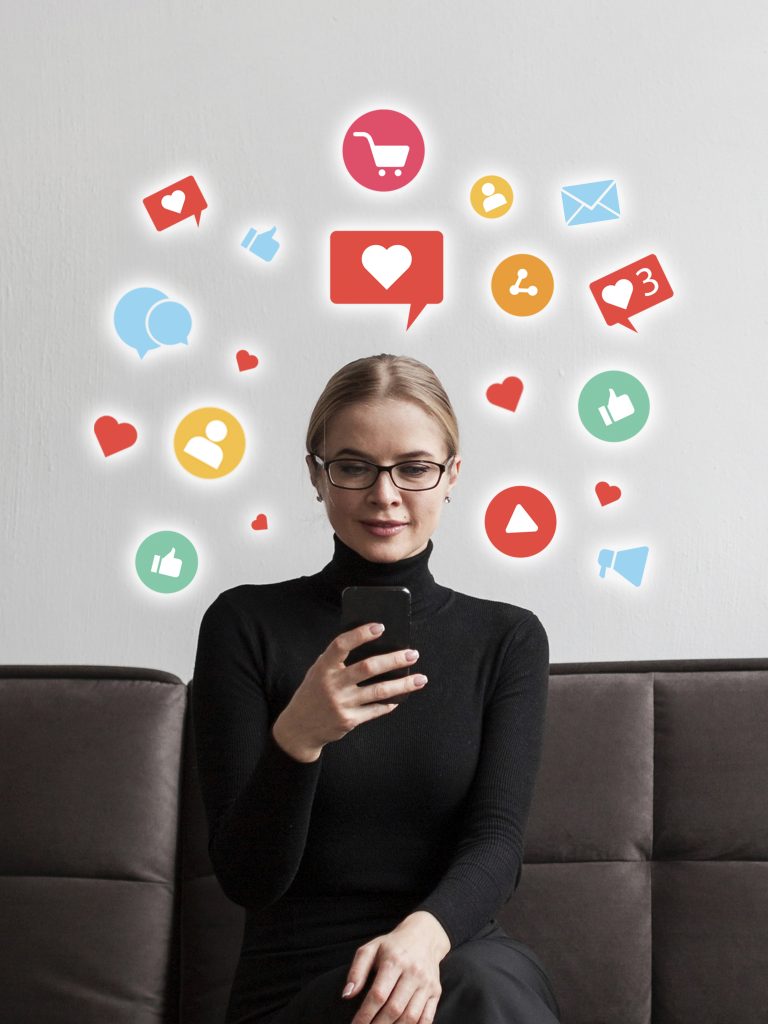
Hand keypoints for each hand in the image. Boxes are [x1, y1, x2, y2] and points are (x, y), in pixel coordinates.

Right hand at [281, 622, 427, 752]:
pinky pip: (376, 710)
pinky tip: (400, 698)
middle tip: (413, 654)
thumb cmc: (314, 692)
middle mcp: (332, 685)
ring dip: (403, 684)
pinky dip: (390, 703)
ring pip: (379, 691)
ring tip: (420, 679)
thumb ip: (337, 660)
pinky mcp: (349, 720)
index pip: (341, 645)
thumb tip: (373, 645)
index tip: (380, 626)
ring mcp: (341, 704)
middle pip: (368, 668)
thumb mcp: (318, 672)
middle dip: (394, 660)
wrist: (299, 728)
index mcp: (323, 667)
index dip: (360, 634)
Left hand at [343, 913, 448, 1023]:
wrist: (424, 936)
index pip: (378, 995)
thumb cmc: (392, 945)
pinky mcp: (436, 991)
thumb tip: (347, 995)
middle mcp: (413, 972)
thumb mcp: (371, 949)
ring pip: (411, 1016)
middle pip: (394, 1009)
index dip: (365, 1014)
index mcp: (394, 961)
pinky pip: (427, 1018)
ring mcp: (427, 983)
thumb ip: (357, 971)